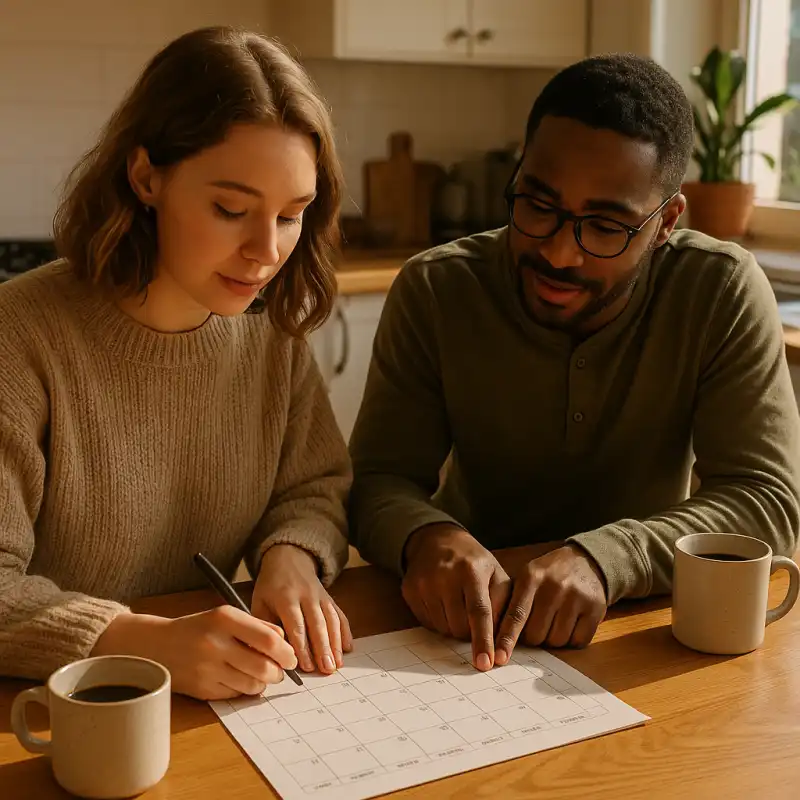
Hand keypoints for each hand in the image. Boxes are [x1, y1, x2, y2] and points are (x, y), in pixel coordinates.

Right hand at [91, 607, 297, 699]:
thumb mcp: (226, 616)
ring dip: (264, 683)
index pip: (268, 639)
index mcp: (224, 619)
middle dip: (279, 672)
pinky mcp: (202, 689)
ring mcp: (207, 669)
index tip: (292, 658)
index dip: (286, 652)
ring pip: (253, 684)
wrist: (156, 645)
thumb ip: (257, 626)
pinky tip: (240, 679)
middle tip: (281, 671)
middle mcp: (215, 644)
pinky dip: (245, 689)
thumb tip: (285, 642)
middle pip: (264, 667)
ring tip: (262, 675)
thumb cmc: (199, 628)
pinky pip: (236, 694)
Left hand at [252, 544, 352, 674]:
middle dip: (323, 648)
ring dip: (336, 643)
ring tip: (338, 664)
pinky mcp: (330, 598)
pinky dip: (345, 632)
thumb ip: (264, 627)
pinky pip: (340, 615)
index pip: (296, 624)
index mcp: (286, 597)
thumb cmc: (271, 586)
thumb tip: (268, 655)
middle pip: (317, 624)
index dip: (302, 647)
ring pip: (331, 620)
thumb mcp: (259, 602)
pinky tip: (348, 648)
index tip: (306, 666)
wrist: (288, 558)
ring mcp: (321, 596)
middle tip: (327, 669)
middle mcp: (306, 595)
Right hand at [401, 524, 511, 671]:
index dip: (483, 640)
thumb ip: (504, 604)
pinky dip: (439, 622)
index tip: (487, 663)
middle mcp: (445, 575)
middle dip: (470, 632)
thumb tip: (503, 640)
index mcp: (471, 570)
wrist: (437, 540)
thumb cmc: (473, 562)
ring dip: (454, 628)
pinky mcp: (409, 589)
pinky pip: (427, 623)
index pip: (479, 612)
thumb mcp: (496, 573)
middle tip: (474, 617)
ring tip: (458, 605)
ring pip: (443, 629)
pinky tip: (443, 603)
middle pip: (460, 626)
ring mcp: (424, 582)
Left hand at [495, 544, 606, 663]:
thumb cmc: (548, 575)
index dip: (507, 638)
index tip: (499, 658)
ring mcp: (577, 597)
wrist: (585, 561)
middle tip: (537, 624)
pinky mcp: (596, 608)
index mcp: (532, 577)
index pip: (516, 614)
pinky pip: (578, 641)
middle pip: (536, 634)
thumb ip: (512, 602)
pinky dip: (572, 639)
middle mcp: (554, 586)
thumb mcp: (527, 577)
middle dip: (533, 637)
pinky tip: (571, 622)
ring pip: (556, 641)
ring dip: (552, 638)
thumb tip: (495, 638)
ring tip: (555, 620)